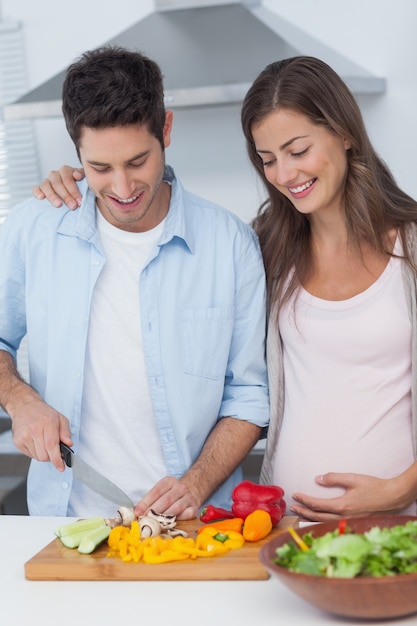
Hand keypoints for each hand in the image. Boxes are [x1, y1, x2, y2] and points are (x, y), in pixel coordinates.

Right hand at [10, 389, 71, 471]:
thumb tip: (69, 444)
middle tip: (53, 449)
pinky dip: (36, 452)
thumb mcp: (60, 418)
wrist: (24, 407)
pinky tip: (37, 442)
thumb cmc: (44, 413)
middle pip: (44, 455)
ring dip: (44, 454)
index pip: (52, 446)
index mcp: (47, 422)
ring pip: (37, 457)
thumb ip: (66, 432)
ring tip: (44, 443)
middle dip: (52, 456)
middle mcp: (34, 429)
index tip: (61, 467)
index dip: (57, 459)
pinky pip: (30, 455)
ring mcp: (24, 436)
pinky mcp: (17, 441)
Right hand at [32, 165, 84, 209]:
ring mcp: (47, 181)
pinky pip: (36, 188)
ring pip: (46, 185)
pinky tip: (41, 198)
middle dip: (66, 195)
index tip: (80, 201)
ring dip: (52, 196)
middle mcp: (55, 174)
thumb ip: (83, 177)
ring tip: (59, 205)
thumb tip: (77, 175)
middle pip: (57, 183)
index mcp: (66, 171)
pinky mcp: (40, 188)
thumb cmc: (81, 189)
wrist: (75, 196)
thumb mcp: (85, 182)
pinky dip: (37, 192)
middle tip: (73, 206)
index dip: (73, 190)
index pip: (68, 178)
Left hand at [134, 475, 199, 519]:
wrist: (193, 490)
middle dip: (154, 511)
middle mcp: (180, 487)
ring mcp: (189, 497)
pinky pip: (186, 515)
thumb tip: (136, 511)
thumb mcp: (162, 491)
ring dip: (164, 517)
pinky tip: (170, 523)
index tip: (138, 512)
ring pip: (176, 508)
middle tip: (145, 520)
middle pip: (166, 500)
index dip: (146, 502)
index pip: (156, 491)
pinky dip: (178, 519)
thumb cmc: (171, 493)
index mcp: (169, 481)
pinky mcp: (194, 508)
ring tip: (154, 524)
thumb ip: (150, 500)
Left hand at [289, 471, 408, 521]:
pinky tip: (318, 519)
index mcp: (342, 505)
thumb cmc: (374, 487)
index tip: (295, 495)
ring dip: (311, 518)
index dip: (304, 500)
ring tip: (301, 514)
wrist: (392, 498)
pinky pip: (333, 524)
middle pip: (317, 516)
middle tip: (293, 507)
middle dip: (303, 512)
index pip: (317, 505)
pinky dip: (322, 522)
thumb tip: (317, 479)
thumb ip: (333, 478)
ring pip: (324, 522)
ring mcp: (348, 522)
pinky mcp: (353, 523)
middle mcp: (343, 517)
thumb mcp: (352, 478)